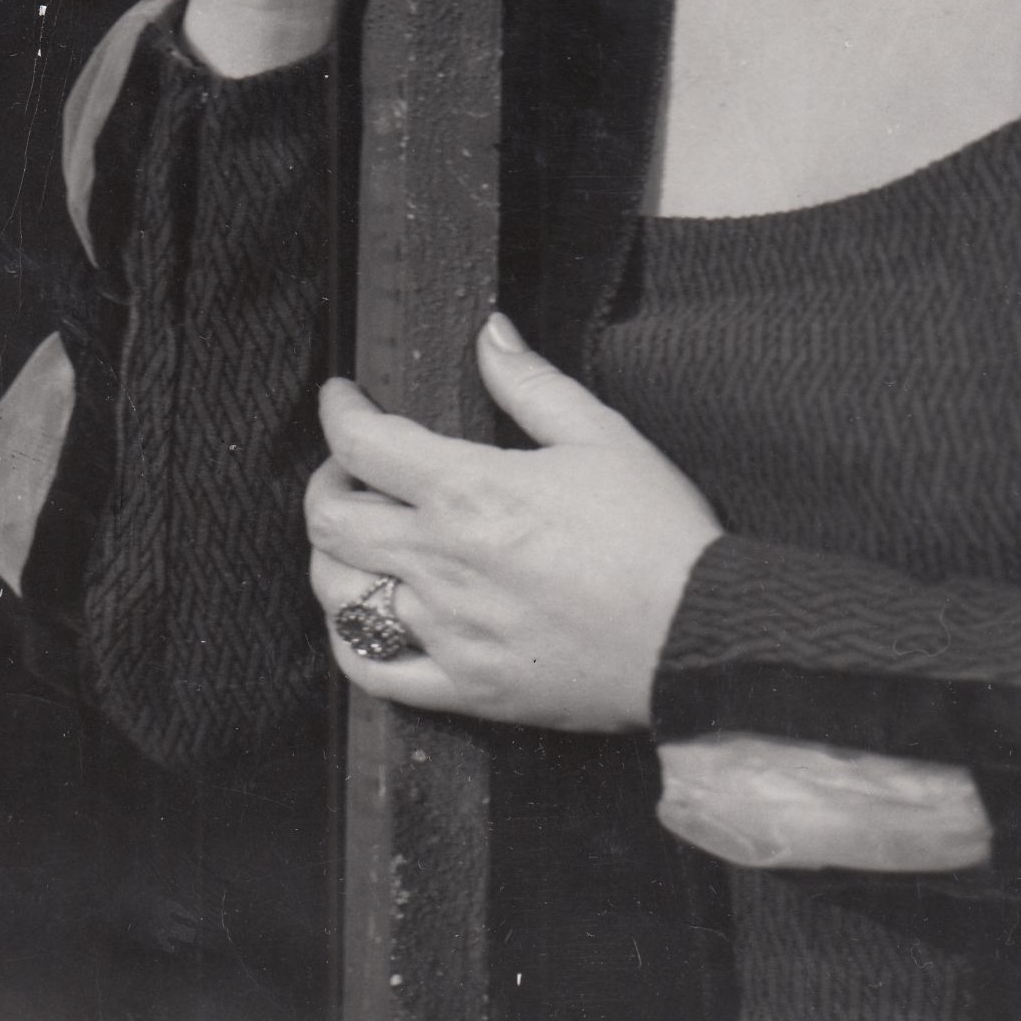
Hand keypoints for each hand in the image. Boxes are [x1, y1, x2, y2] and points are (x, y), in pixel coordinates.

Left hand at [305, 316, 723, 731]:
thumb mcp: (603, 435)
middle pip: (330, 521)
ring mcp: (445, 630)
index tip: (342, 398)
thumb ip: (531, 384)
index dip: (339, 412)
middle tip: (348, 468)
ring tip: (358, 538)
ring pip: (338, 594)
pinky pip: (371, 671)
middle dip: (324, 482)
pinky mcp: (462, 686)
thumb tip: (489, 334)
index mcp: (469, 490)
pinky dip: (349, 641)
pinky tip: (365, 618)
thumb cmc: (656, 534)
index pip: (363, 444)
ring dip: (331, 557)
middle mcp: (441, 561)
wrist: (696, 636)